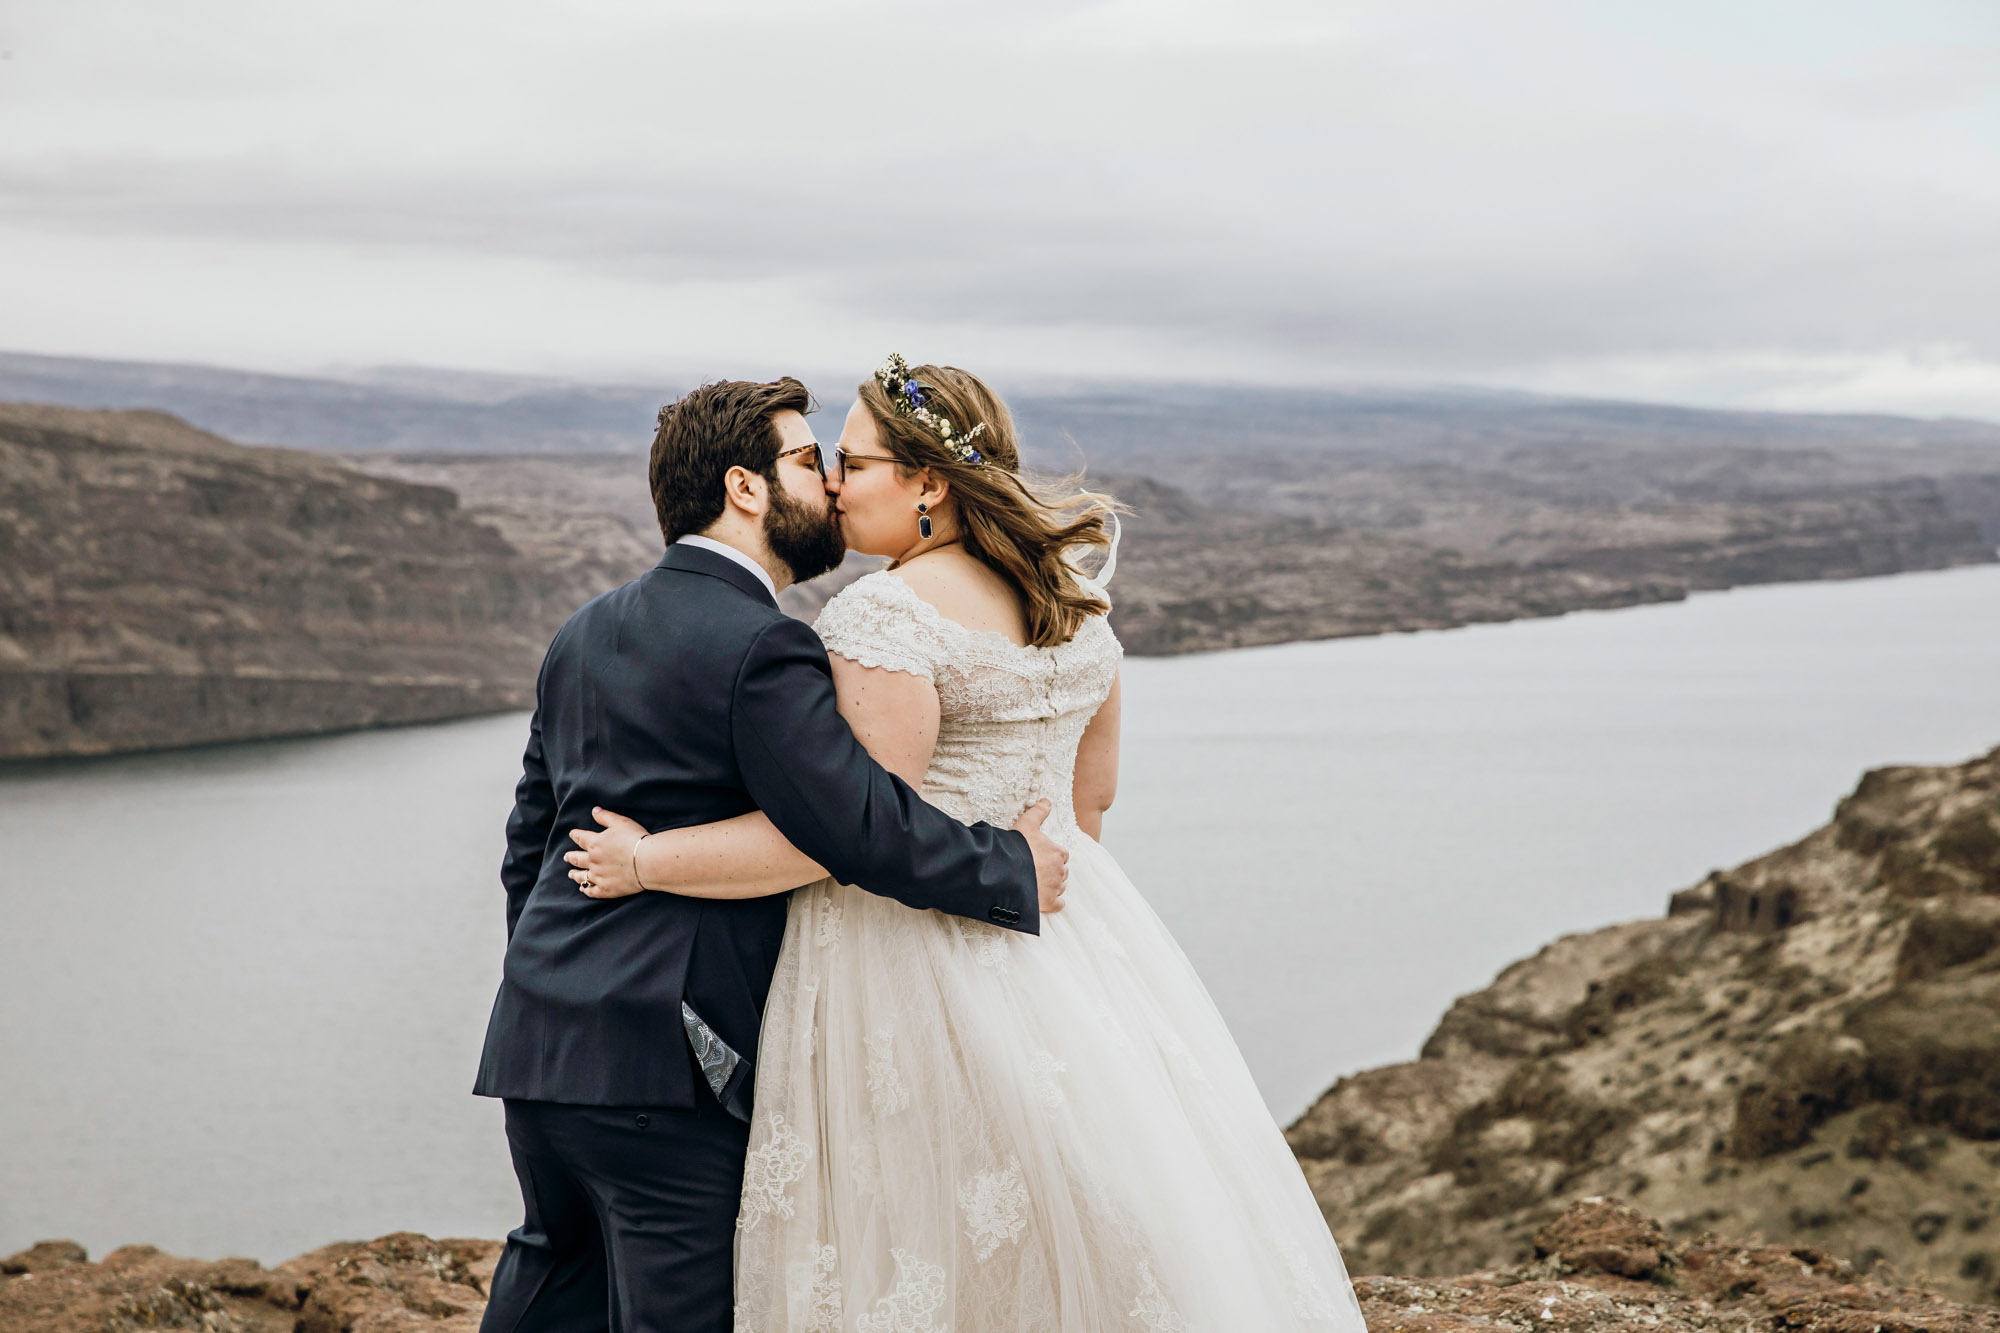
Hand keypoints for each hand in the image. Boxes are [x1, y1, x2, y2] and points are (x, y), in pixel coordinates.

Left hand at [564, 807, 649, 898]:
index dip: (575, 835)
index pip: (580, 838)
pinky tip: (583, 888)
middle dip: (571, 857)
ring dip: (575, 875)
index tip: (572, 834)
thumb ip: (606, 817)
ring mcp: (598, 876)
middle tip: (566, 856)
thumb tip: (594, 810)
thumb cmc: (635, 840)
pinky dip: (586, 889)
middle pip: (577, 859)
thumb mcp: (621, 822)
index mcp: (595, 843)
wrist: (647, 862)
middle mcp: (593, 860)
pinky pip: (592, 891)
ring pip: (582, 876)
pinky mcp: (606, 889)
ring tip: (571, 874)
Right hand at [1012, 798, 1068, 915]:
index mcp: (1058, 853)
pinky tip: (1044, 900)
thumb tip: (1046, 800)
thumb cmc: (1016, 848)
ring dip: (1053, 886)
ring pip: (1060, 887)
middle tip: (1037, 871)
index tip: (1040, 857)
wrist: (1006, 873)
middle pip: (1062, 872)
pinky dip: (1054, 903)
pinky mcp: (1049, 903)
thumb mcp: (1027, 824)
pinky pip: (1059, 904)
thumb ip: (1038, 812)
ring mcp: (1055, 888)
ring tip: (1037, 884)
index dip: (1051, 856)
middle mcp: (1060, 871)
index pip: (1062, 855)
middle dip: (1053, 872)